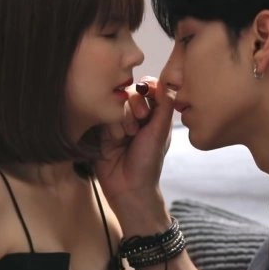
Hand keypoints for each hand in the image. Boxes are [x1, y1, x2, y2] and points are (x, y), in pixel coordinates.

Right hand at [95, 77, 174, 222]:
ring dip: (123, 119)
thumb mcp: (160, 131)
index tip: (149, 101)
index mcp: (154, 114)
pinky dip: (111, 126)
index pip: (149, 87)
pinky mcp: (103, 129)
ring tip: (126, 138)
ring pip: (116, 103)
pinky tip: (115, 141)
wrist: (128, 188)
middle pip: (131, 92)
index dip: (147, 90)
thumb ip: (164, 105)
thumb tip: (165, 81)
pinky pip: (104, 115)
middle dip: (135, 107)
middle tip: (138, 126)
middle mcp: (136, 115)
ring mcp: (119, 121)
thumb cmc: (149, 161)